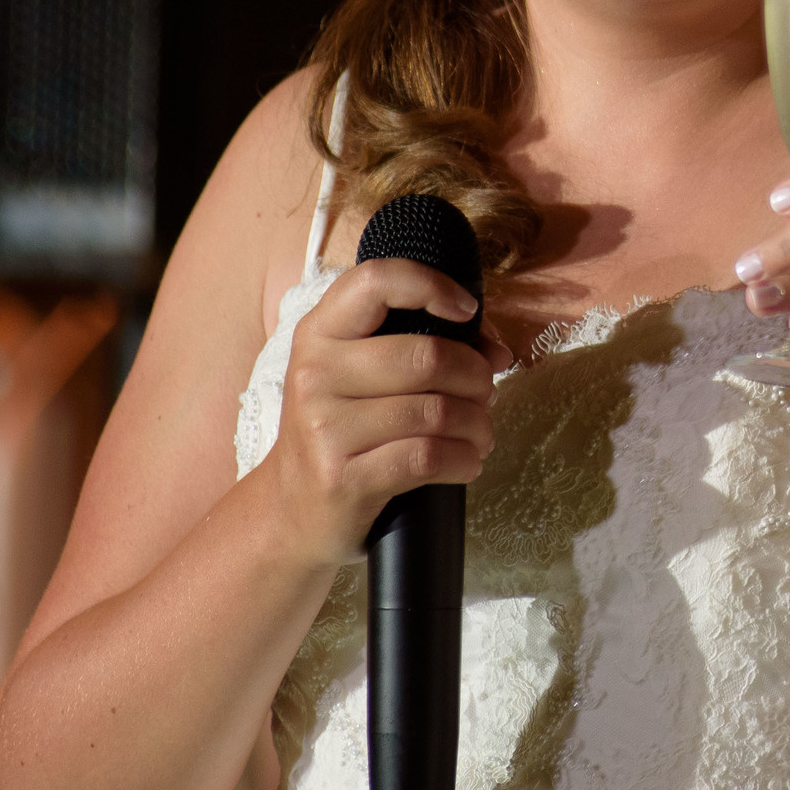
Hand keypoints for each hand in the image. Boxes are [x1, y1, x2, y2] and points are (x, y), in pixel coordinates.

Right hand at [263, 257, 512, 571]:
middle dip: (476, 378)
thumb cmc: (344, 430)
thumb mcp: (362, 377)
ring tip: (480, 434)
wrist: (291, 508)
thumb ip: (424, 345)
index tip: (466, 311)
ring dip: (477, 425)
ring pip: (437, 411)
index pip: (376, 280)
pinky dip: (463, 460)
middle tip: (485, 396)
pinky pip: (428, 456)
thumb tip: (498, 353)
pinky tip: (466, 462)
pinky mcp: (342, 477)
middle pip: (428, 357)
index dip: (432, 286)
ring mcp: (324, 428)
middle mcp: (315, 374)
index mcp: (320, 333)